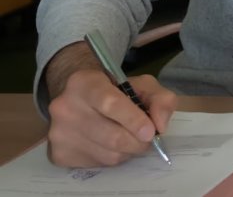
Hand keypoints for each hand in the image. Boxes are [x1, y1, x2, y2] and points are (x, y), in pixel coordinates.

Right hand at [46, 69, 176, 167]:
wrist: (78, 99)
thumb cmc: (115, 90)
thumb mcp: (142, 85)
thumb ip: (160, 99)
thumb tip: (160, 125)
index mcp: (84, 82)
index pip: (110, 103)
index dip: (133, 120)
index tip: (151, 132)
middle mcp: (64, 107)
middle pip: (112, 136)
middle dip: (138, 142)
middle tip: (147, 139)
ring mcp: (58, 133)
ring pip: (107, 154)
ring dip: (127, 151)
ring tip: (129, 138)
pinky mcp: (59, 154)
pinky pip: (96, 164)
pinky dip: (112, 158)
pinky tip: (109, 144)